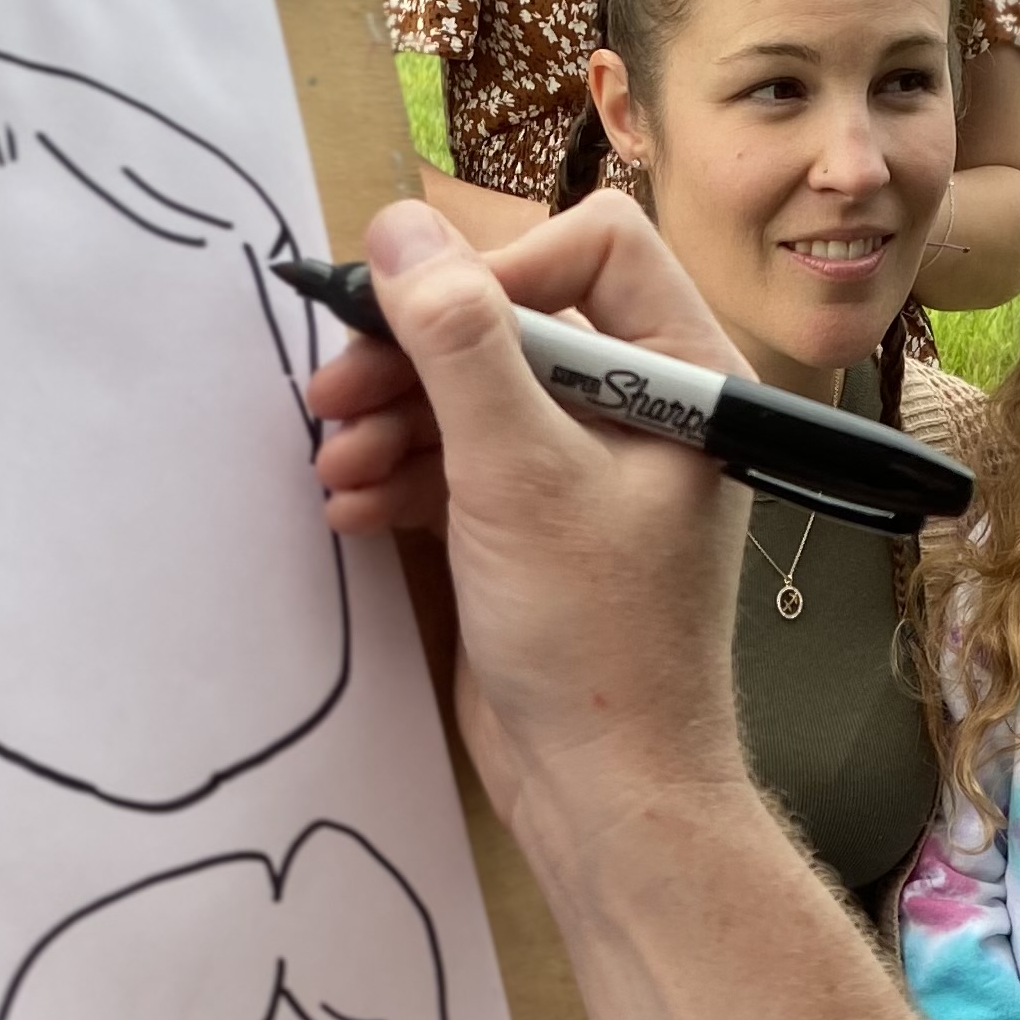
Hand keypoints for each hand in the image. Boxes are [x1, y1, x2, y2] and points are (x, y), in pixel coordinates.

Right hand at [306, 198, 750, 857]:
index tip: (421, 323)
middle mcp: (642, 410)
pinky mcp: (531, 525)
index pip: (595, 248)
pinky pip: (456, 463)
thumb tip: (398, 229)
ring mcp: (583, 469)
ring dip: (391, 417)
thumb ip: (457, 344)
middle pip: (511, 319)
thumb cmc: (597, 640)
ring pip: (471, 394)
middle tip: (334, 385)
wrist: (604, 790)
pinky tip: (349, 504)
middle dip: (416, 353)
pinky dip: (400, 473)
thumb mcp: (516, 474)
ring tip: (334, 461)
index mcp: (685, 377)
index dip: (498, 270)